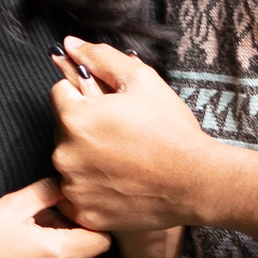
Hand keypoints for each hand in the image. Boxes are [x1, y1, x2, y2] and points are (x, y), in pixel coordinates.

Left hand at [49, 36, 224, 233]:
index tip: (109, 107)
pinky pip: (78, 193)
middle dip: (86, 126)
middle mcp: (65, 154)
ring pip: (70, 161)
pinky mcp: (85, 212)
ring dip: (87, 157)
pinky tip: (120, 183)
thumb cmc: (171, 130)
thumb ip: (100, 58)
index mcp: (75, 117)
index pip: (61, 93)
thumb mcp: (141, 80)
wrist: (196, 183)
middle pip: (64, 128)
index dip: (86, 95)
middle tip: (122, 133)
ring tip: (124, 159)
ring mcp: (73, 188)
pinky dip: (93, 188)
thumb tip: (70, 45)